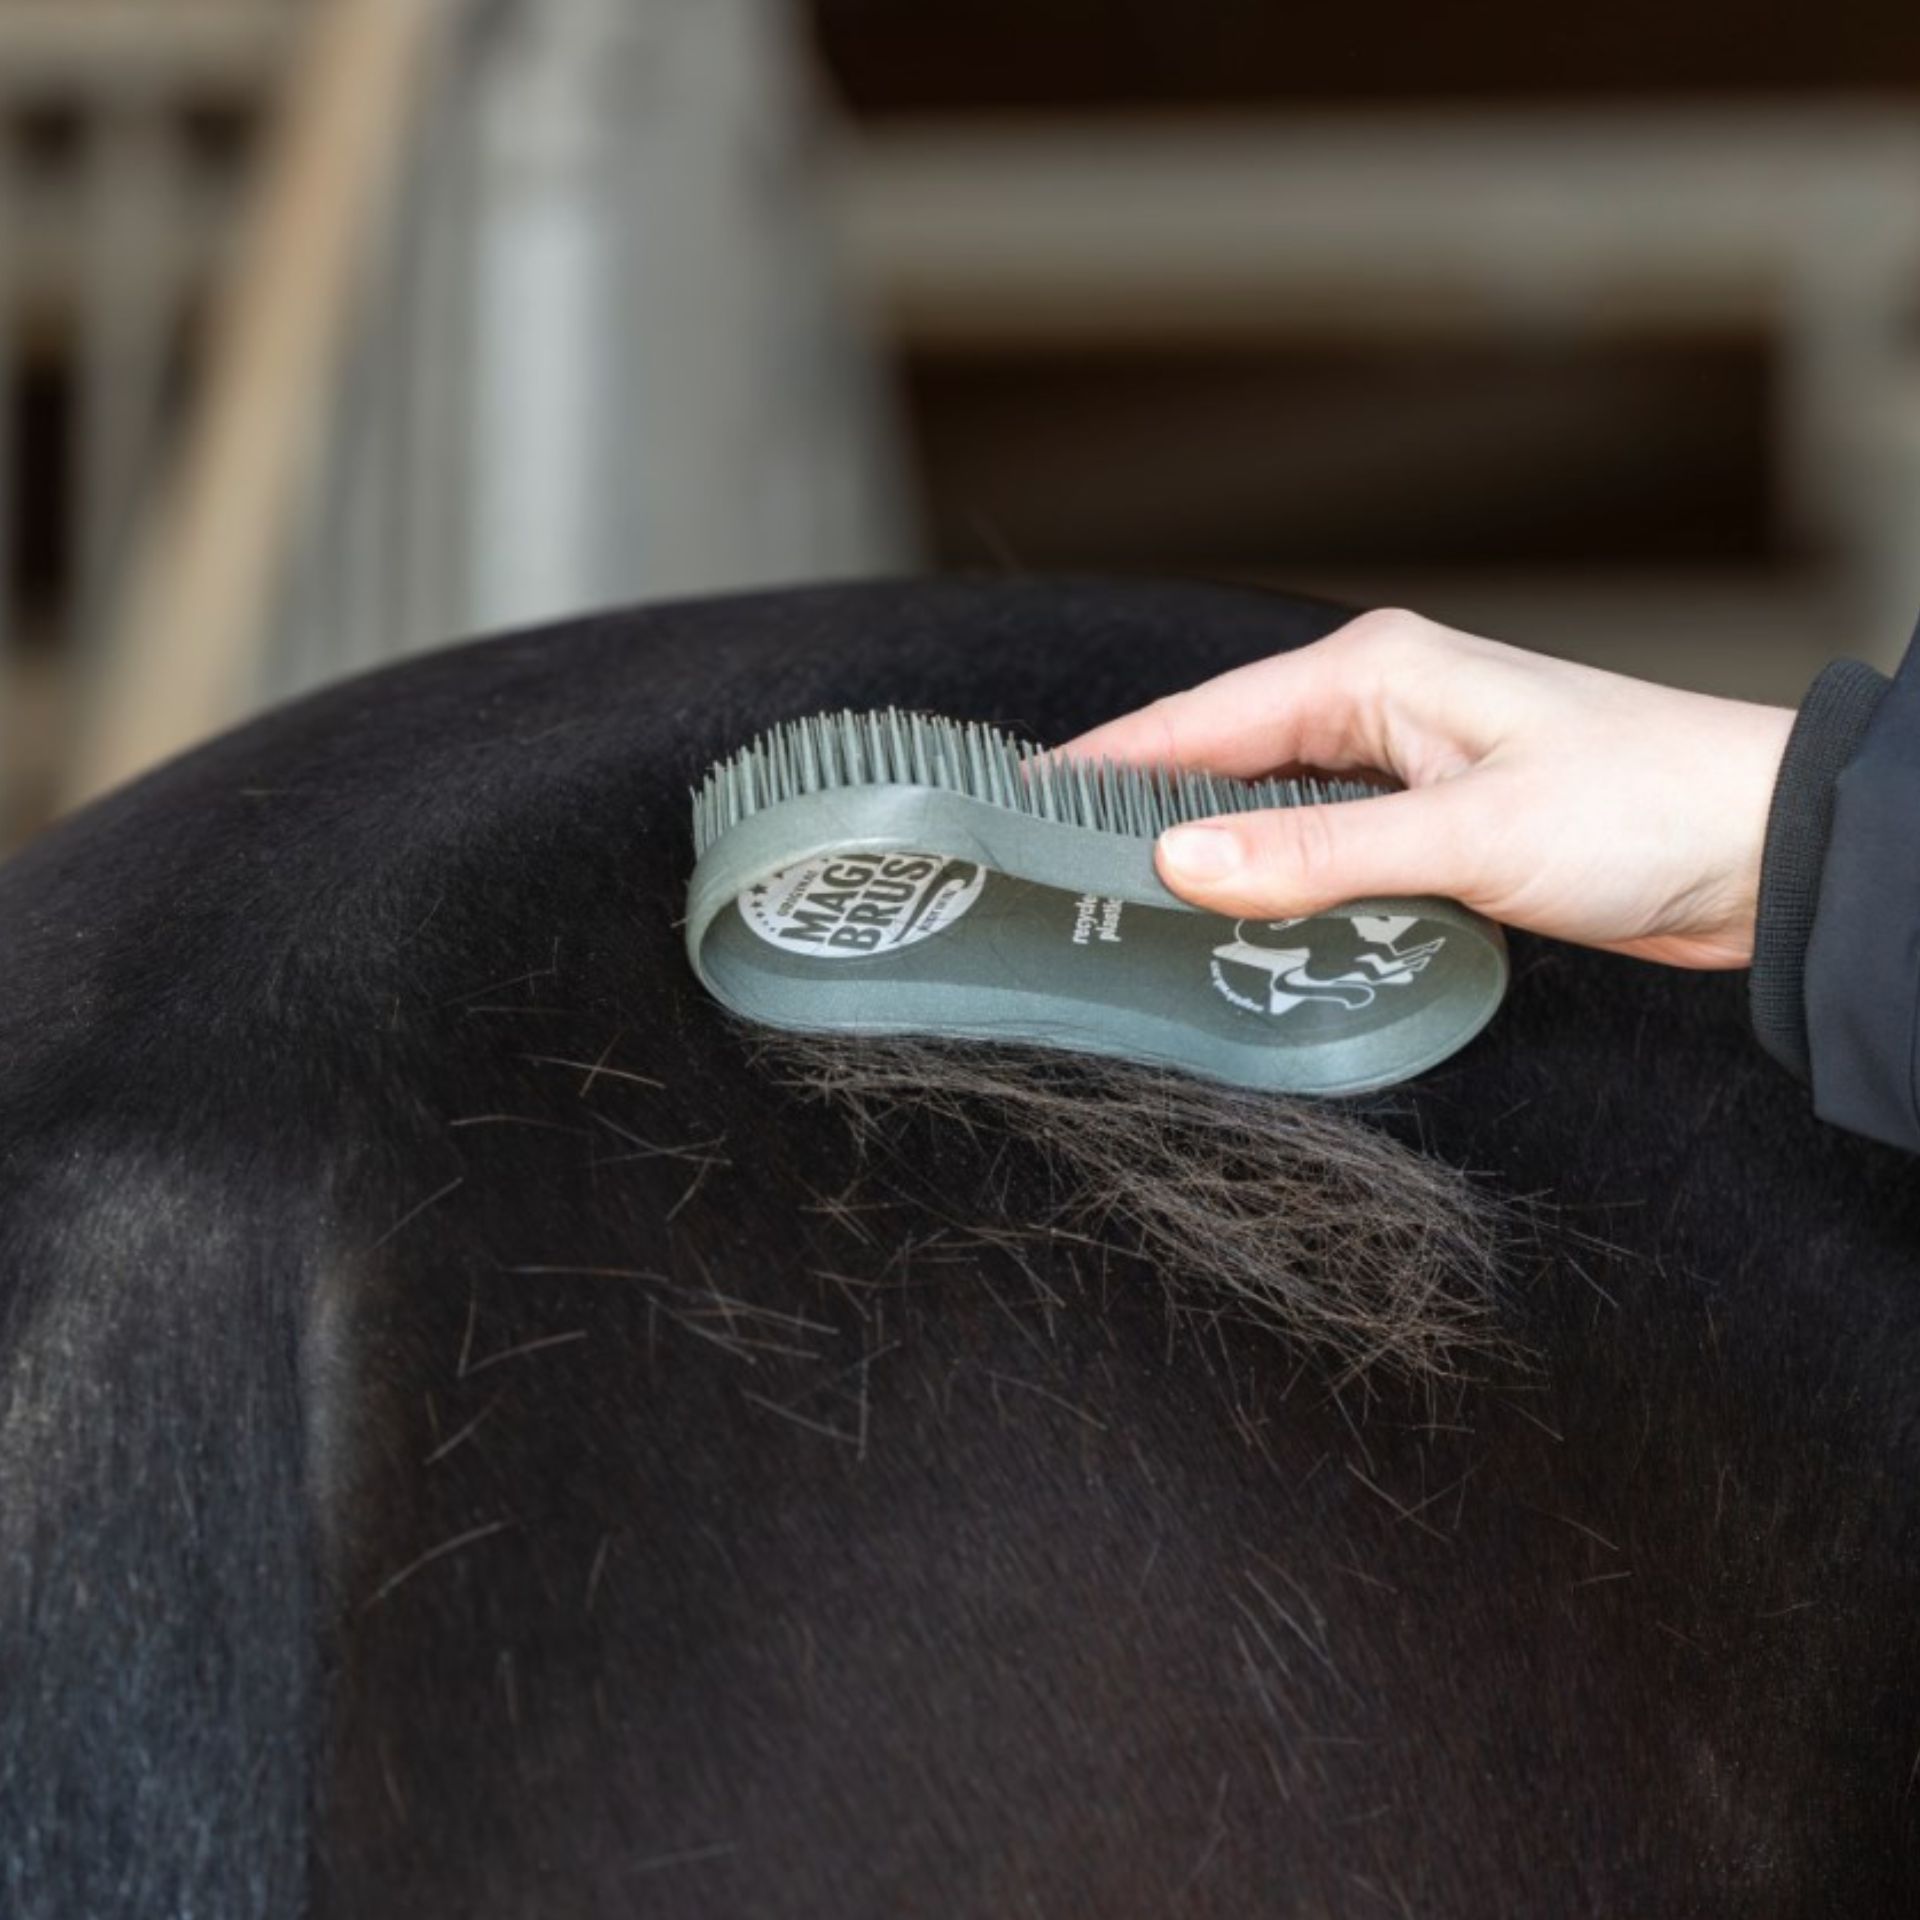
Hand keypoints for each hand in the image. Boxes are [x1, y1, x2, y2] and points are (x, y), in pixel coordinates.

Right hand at [1054, 609, 1795, 968]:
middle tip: (1056, 874)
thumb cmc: (1644, 808)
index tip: (1022, 804)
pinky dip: (1271, 880)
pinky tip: (1236, 921)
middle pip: (1222, 759)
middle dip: (1141, 811)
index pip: (1201, 719)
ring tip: (1120, 905)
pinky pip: (1319, 847)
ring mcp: (1405, 768)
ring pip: (1267, 808)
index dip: (1106, 765)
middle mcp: (1380, 708)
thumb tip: (1180, 858)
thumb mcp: (1466, 835)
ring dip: (1207, 853)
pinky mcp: (1432, 826)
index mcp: (1375, 674)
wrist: (1766, 851)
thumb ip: (1316, 852)